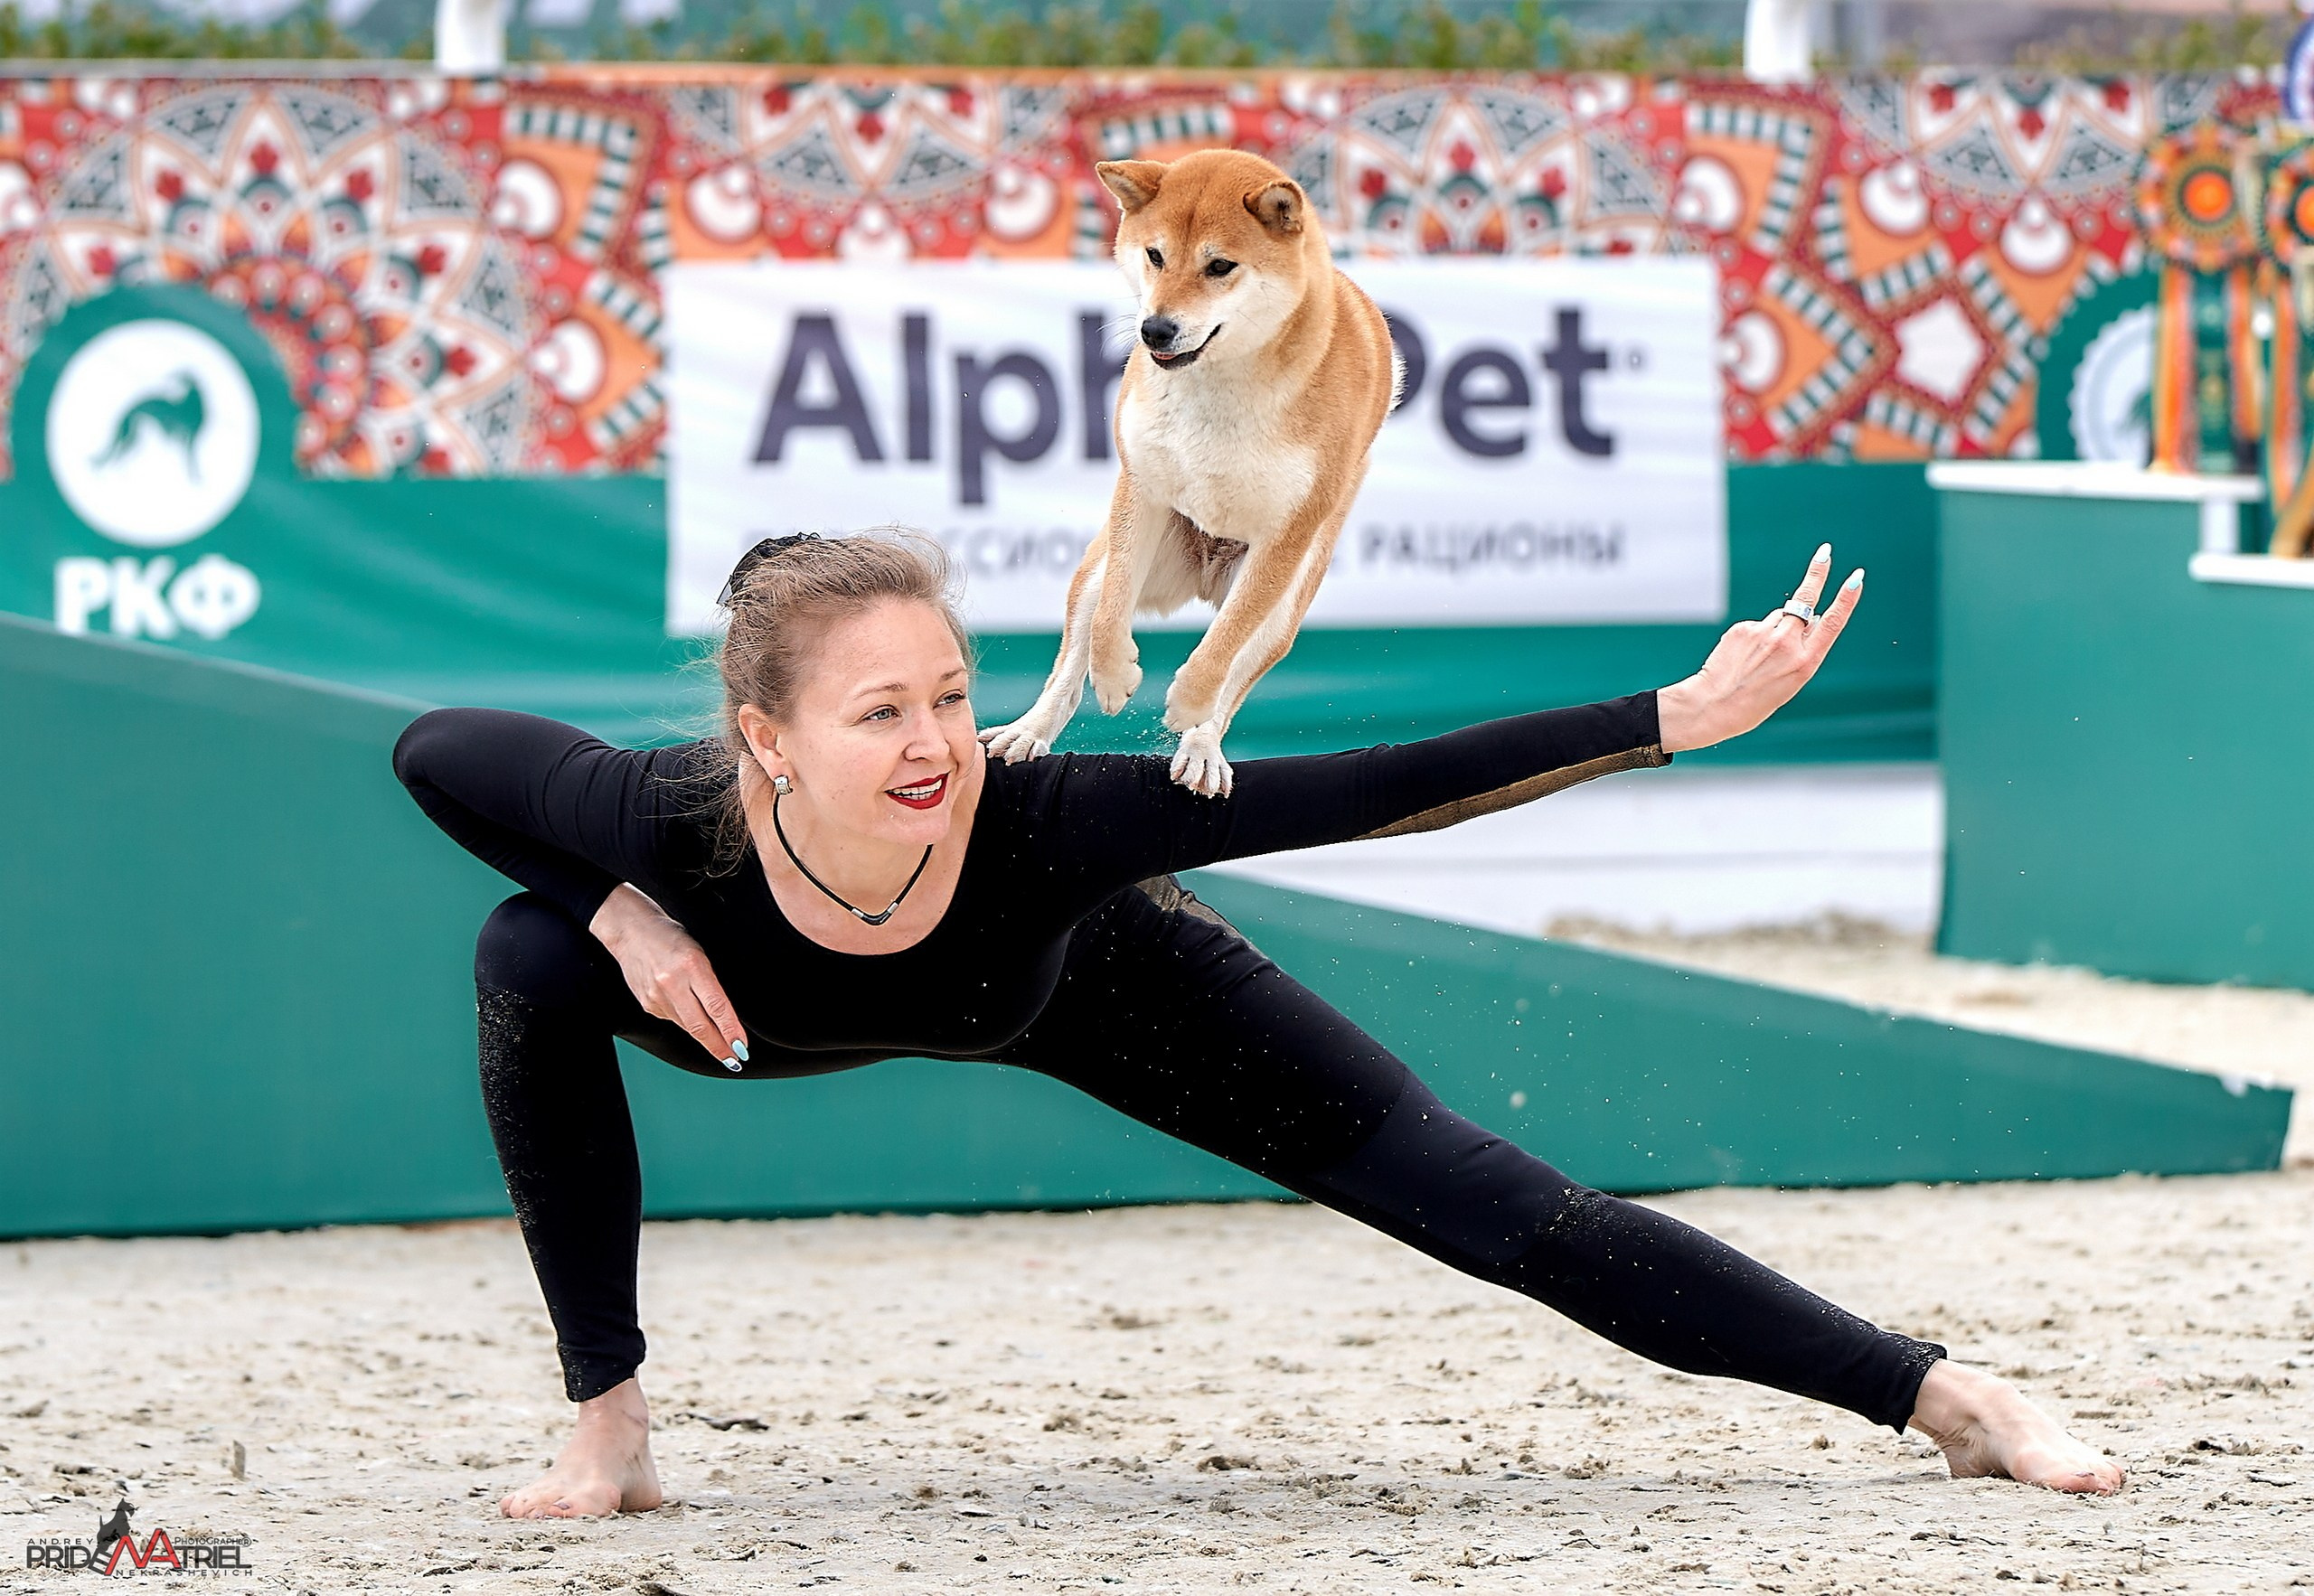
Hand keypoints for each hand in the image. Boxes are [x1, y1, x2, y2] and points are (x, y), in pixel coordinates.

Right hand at [587, 883, 748, 1067]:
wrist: (630, 931)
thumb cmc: (669, 937)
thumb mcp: (699, 953)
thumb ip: (709, 983)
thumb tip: (724, 1016)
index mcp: (692, 966)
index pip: (717, 1007)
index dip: (731, 1031)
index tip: (741, 1048)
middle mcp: (672, 984)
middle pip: (700, 1027)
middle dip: (719, 1047)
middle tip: (734, 1060)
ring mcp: (656, 997)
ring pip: (687, 1026)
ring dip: (703, 1033)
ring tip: (717, 1038)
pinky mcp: (646, 1004)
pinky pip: (672, 1019)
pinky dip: (683, 1018)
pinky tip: (682, 1004)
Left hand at [1656, 544, 1861, 753]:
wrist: (1712, 706)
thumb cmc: (1756, 700)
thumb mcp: (1791, 681)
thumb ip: (1802, 649)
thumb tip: (1808, 618)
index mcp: (1806, 662)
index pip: (1832, 623)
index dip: (1846, 600)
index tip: (1856, 578)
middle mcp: (1787, 644)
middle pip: (1807, 600)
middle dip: (1818, 573)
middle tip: (1825, 551)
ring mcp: (1763, 633)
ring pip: (1780, 617)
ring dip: (1777, 629)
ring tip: (1759, 659)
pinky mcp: (1742, 629)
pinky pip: (1758, 625)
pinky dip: (1755, 636)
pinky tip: (1743, 657)